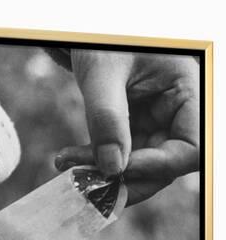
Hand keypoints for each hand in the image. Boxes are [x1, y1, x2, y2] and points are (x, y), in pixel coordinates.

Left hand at [55, 49, 199, 204]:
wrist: (89, 39)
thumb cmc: (101, 43)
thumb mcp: (102, 74)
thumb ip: (107, 118)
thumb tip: (112, 168)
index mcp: (187, 92)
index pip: (190, 148)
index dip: (158, 165)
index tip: (117, 169)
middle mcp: (176, 114)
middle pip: (165, 165)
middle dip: (124, 177)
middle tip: (85, 180)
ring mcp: (155, 125)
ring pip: (139, 168)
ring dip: (104, 174)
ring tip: (67, 164)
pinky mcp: (132, 132)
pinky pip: (120, 159)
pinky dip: (95, 163)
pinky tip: (67, 159)